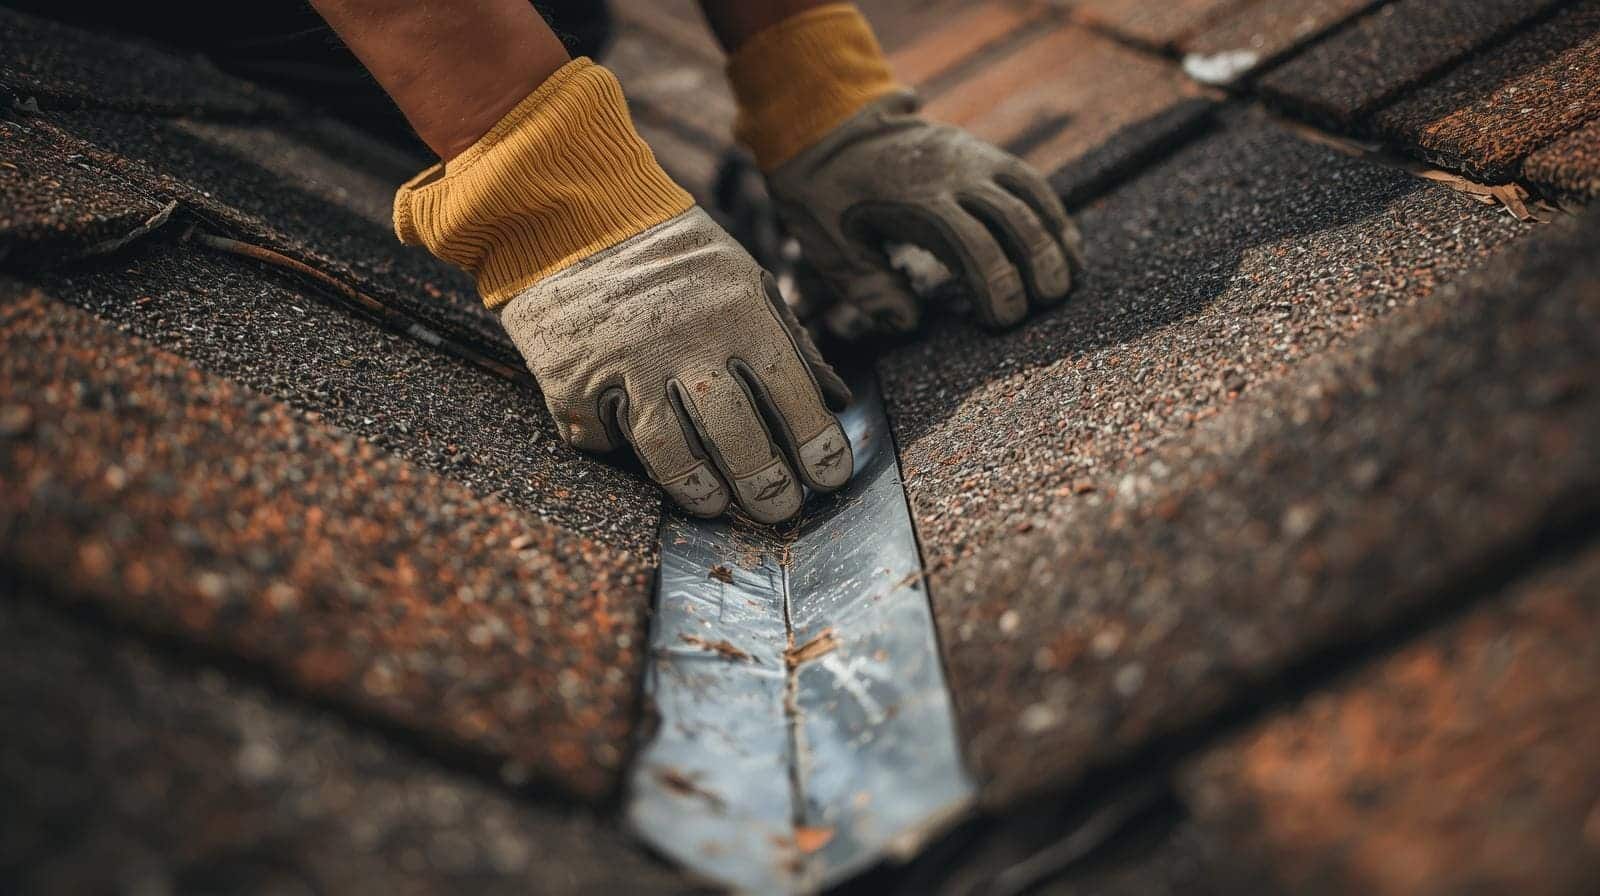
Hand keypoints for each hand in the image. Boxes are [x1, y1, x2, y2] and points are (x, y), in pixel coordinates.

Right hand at [500, 208, 852, 522]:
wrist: (570, 216)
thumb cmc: (672, 254)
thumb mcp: (743, 276)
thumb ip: (787, 338)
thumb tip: (834, 400)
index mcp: (736, 311)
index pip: (789, 390)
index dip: (814, 441)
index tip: (829, 476)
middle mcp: (684, 341)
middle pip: (734, 432)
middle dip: (764, 481)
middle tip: (777, 508)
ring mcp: (624, 364)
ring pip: (670, 451)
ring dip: (698, 487)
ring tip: (713, 505)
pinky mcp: (572, 382)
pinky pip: (603, 439)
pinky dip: (618, 450)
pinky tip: (635, 453)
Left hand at [766, 92, 1082, 337]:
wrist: (831, 128)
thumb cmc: (826, 197)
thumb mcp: (829, 244)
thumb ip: (867, 286)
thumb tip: (909, 325)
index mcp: (916, 202)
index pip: (971, 245)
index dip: (995, 284)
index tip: (1004, 319)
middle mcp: (954, 176)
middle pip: (1013, 218)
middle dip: (1038, 263)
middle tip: (1048, 304)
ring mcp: (972, 159)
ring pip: (1031, 195)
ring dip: (1056, 238)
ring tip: (1069, 281)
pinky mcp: (981, 154)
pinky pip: (1029, 180)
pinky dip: (1053, 212)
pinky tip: (1066, 245)